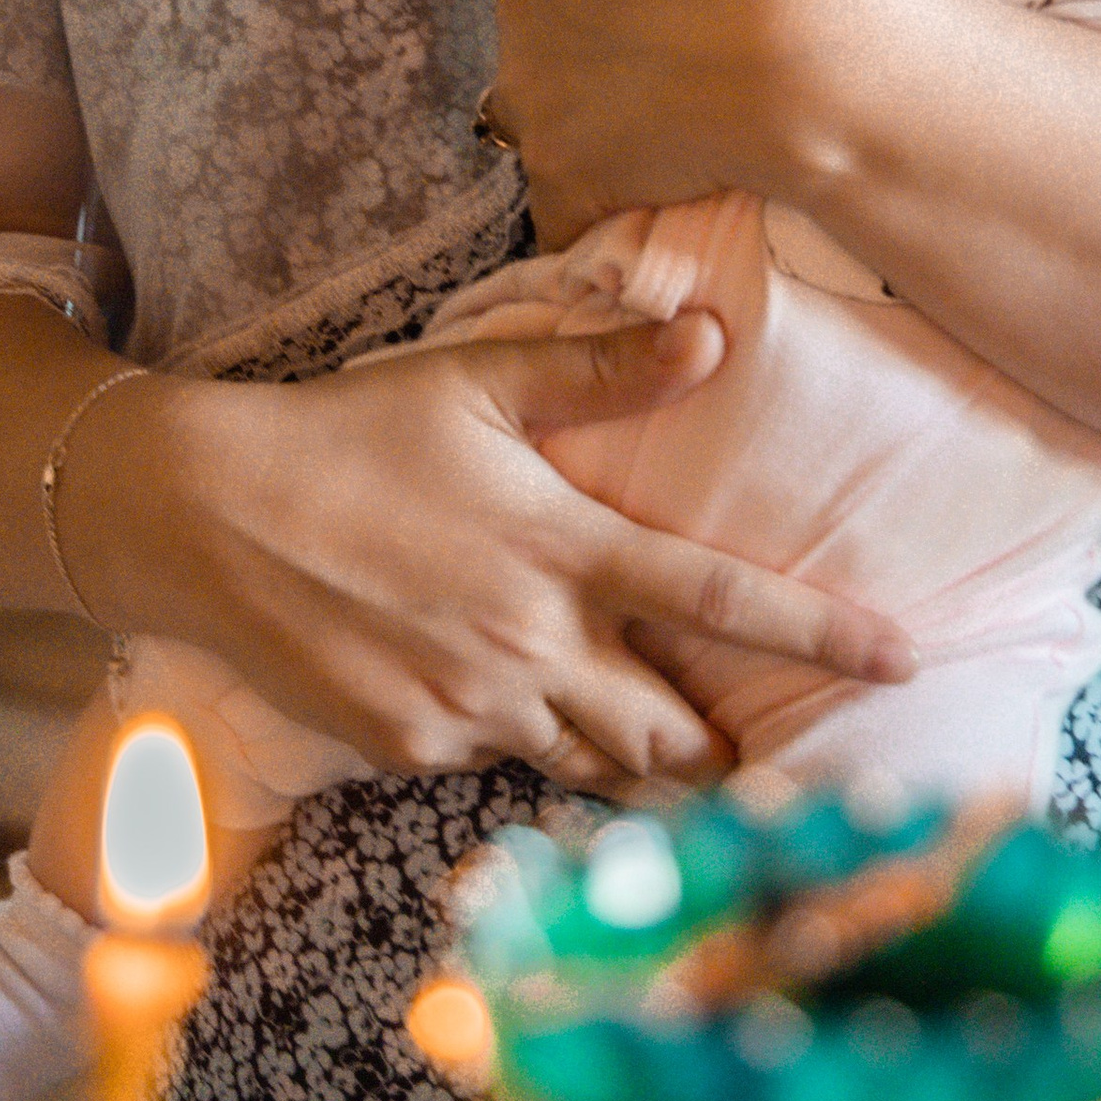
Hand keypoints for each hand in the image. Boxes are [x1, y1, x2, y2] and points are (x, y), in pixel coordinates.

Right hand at [133, 317, 914, 797]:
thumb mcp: (478, 381)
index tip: (902, 658)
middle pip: (669, 734)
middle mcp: (531, 645)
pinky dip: (515, 741)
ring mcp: (468, 710)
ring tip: (672, 763)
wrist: (197, 514)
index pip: (722, 601)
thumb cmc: (347, 434)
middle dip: (719, 752)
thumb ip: (603, 370)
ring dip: (633, 764)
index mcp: (566, 551)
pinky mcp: (408, 749)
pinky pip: (495, 761)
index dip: (821, 634)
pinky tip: (497, 702)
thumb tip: (714, 336)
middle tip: (758, 757)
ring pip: (589, 764)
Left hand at [489, 0, 849, 242]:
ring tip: (682, 115)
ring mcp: (546, 129)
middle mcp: (519, 47)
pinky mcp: (581, 193)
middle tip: (690, 48)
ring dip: (605, 121)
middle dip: (609, 46)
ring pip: (563, 125)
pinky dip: (601, 202)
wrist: (806, 61)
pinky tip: (650, 186)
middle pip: (558, 49)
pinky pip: (572, 210)